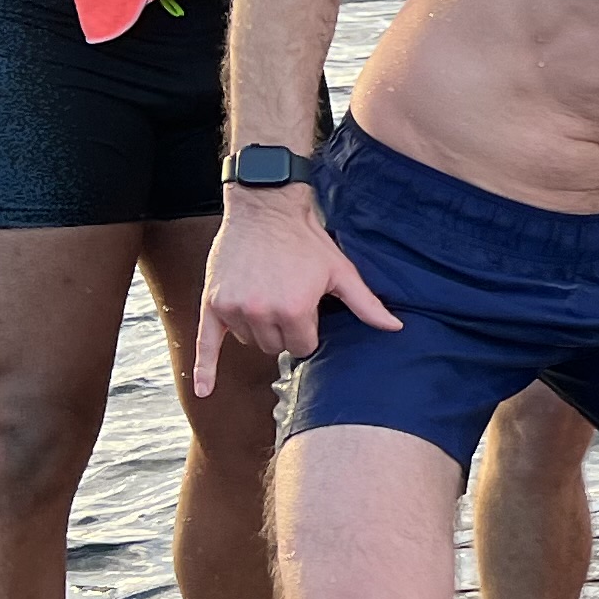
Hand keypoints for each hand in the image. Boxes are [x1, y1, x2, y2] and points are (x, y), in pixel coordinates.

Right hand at [195, 192, 400, 392]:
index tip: (308, 308)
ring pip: (251, 342)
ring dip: (259, 328)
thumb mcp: (341, 271)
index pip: (303, 347)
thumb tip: (396, 327)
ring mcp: (233, 309)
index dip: (308, 329)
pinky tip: (203, 390)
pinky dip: (204, 369)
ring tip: (268, 294)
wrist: (265, 208)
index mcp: (294, 310)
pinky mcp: (212, 303)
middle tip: (287, 298)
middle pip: (276, 347)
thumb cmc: (306, 240)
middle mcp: (261, 313)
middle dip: (284, 329)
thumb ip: (366, 304)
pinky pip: (205, 344)